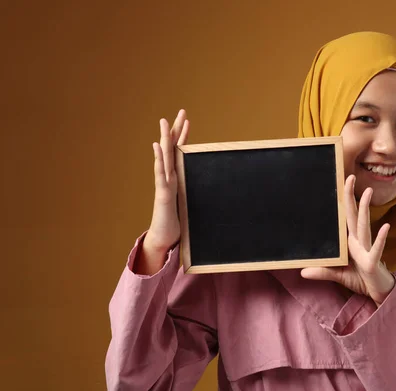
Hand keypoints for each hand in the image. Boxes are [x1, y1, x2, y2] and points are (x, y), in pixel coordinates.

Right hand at [145, 109, 188, 253]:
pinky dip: (159, 159)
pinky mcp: (163, 194)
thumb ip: (191, 193)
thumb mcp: (188, 203)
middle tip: (181, 110)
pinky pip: (160, 173)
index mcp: (175, 178)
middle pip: (172, 149)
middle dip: (176, 130)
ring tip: (164, 122)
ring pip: (164, 157)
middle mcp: (167, 177)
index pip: (179, 152)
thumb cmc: (176, 222)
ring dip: (164, 138)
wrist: (164, 238)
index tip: (188, 120)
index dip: (183, 136)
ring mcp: (164, 184)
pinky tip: (157, 146)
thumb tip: (203, 187)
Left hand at [301, 175, 395, 305]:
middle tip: (350, 176)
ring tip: (367, 191)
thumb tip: (302, 272)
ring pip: (364, 226)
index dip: (343, 202)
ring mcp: (366, 250)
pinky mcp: (372, 262)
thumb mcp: (338, 275)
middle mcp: (359, 242)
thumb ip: (323, 272)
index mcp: (350, 242)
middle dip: (351, 197)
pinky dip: (380, 238)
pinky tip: (385, 226)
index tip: (339, 184)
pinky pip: (376, 248)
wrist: (379, 293)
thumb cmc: (362, 279)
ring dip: (365, 209)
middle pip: (353, 215)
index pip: (345, 218)